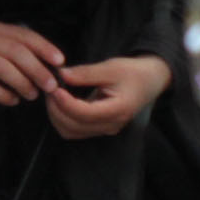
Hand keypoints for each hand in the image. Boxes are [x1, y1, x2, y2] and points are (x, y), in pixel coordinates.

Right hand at [0, 21, 62, 103]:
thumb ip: (12, 48)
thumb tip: (44, 65)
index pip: (24, 36)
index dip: (44, 48)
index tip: (60, 61)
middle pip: (16, 53)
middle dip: (37, 70)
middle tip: (51, 85)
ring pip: (3, 68)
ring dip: (22, 83)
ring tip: (32, 95)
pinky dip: (3, 95)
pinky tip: (12, 100)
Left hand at [44, 53, 170, 140]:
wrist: (149, 81)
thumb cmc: (133, 73)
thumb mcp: (111, 67)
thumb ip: (85, 73)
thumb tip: (61, 75)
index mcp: (118, 110)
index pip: (84, 114)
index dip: (65, 103)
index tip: (54, 88)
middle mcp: (111, 125)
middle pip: (74, 127)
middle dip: (56, 109)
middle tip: (49, 88)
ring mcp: (105, 129)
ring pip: (71, 132)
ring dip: (57, 115)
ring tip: (53, 94)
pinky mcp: (99, 128)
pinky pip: (75, 130)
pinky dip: (63, 118)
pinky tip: (61, 101)